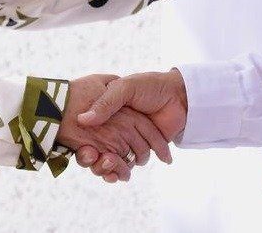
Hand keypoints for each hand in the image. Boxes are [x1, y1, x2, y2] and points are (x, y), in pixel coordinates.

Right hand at [74, 69, 189, 182]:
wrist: (179, 96)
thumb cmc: (150, 87)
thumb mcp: (125, 88)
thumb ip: (106, 103)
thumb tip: (82, 120)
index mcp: (107, 112)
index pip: (87, 131)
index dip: (82, 142)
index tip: (82, 148)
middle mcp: (114, 127)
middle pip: (95, 149)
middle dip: (92, 159)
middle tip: (91, 158)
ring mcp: (127, 140)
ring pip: (109, 160)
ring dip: (105, 167)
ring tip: (107, 164)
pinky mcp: (141, 151)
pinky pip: (126, 166)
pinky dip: (119, 172)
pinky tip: (115, 175)